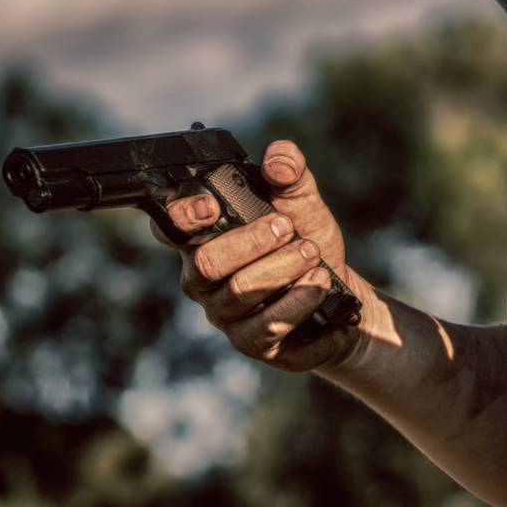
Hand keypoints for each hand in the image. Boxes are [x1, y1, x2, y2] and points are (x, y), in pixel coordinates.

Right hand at [153, 139, 367, 372]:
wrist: (335, 288)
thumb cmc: (305, 237)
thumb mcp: (303, 199)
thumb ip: (290, 171)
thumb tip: (278, 161)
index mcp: (208, 236)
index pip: (171, 226)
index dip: (182, 216)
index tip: (212, 207)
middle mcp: (206, 279)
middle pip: (208, 264)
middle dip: (254, 244)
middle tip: (292, 232)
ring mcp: (226, 315)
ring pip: (241, 296)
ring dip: (284, 273)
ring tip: (316, 262)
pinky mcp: (252, 344)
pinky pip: (267, 333)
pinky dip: (301, 307)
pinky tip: (321, 291)